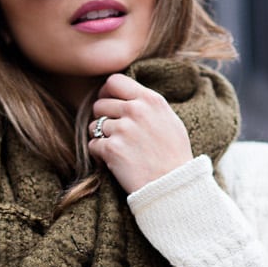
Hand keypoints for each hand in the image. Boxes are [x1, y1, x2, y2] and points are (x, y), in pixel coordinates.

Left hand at [87, 72, 193, 193]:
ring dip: (101, 138)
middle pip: (100, 104)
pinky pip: (93, 146)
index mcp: (150, 100)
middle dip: (103, 118)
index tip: (109, 104)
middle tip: (115, 134)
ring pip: (94, 126)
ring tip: (118, 149)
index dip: (107, 93)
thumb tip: (128, 96)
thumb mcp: (169, 120)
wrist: (174, 185)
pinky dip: (99, 154)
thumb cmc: (174, 155)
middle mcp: (135, 111)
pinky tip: (114, 161)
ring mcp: (122, 130)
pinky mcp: (112, 150)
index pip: (115, 81)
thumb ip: (148, 105)